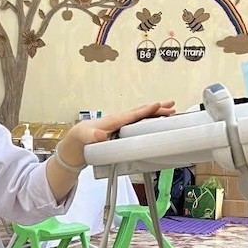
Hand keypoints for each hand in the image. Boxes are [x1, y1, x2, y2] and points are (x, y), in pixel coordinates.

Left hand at [57, 102, 175, 166]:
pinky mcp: (120, 129)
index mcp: (113, 121)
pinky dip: (148, 119)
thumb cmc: (80, 139)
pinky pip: (138, 122)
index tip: (158, 106)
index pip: (133, 115)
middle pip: (141, 112)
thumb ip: (93, 137)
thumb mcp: (85, 138)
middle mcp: (118, 120)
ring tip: (170, 110)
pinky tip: (155, 121)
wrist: (75, 142)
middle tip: (172, 106)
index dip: (146, 110)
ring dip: (155, 112)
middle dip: (157, 109)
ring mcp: (120, 124)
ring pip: (141, 116)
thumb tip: (102, 136)